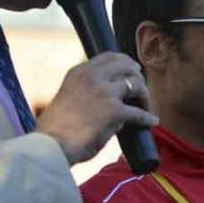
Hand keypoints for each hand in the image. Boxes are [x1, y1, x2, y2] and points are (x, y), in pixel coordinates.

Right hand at [35, 52, 158, 164]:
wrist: (51, 145)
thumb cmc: (57, 128)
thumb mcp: (69, 96)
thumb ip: (87, 91)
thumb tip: (113, 98)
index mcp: (80, 72)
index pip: (109, 57)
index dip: (126, 63)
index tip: (133, 71)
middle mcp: (93, 77)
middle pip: (128, 67)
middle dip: (138, 78)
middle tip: (141, 91)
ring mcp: (105, 92)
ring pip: (137, 85)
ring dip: (145, 97)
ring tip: (146, 108)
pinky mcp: (115, 111)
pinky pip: (140, 113)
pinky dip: (148, 118)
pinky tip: (152, 122)